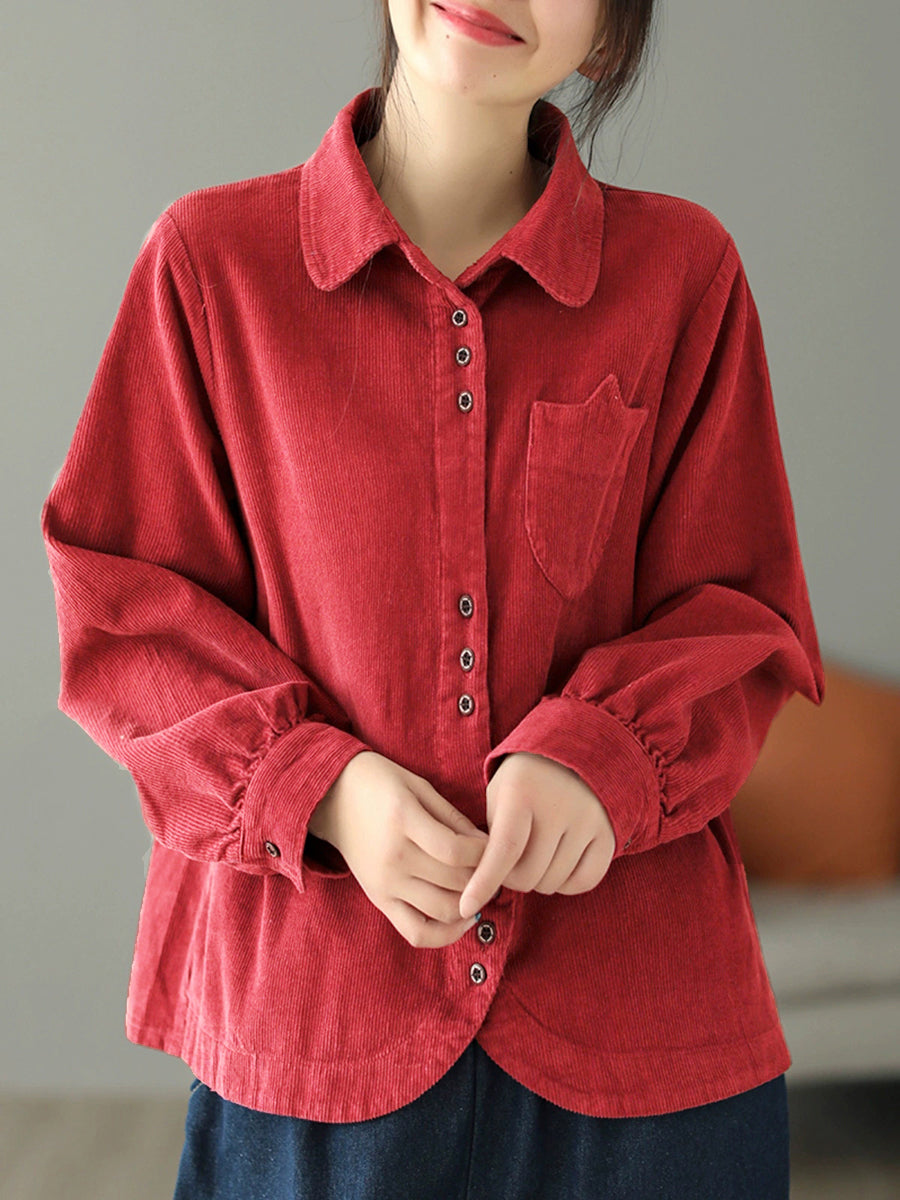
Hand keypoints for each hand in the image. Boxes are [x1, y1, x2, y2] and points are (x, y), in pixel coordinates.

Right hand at [309, 751, 489, 948]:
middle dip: (484, 877)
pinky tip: (463, 918)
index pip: (456, 851)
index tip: (494, 846)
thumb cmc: (380, 784)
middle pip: (454, 882)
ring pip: (442, 910)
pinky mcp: (379, 900)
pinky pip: (416, 933)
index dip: (485, 853)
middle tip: (496, 868)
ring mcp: (384, 883)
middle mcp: (393, 857)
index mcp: (403, 820)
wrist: (332, 799)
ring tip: (482, 888)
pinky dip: (445, 935)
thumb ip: (453, 818)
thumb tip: (487, 846)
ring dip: (471, 903)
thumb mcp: (418, 787)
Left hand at [458, 752, 615, 919]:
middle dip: (512, 878)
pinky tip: (558, 864)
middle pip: (528, 875)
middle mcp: (560, 805)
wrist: (575, 752)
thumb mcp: (499, 795)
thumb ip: (489, 837)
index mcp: (523, 792)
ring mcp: (588, 820)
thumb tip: (482, 887)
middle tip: (511, 861)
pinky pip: (584, 881)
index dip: (484, 882)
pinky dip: (566, 884)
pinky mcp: (609, 834)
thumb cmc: (526, 781)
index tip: (465, 907)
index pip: (504, 849)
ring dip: (539, 879)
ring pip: (554, 882)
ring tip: (536, 853)